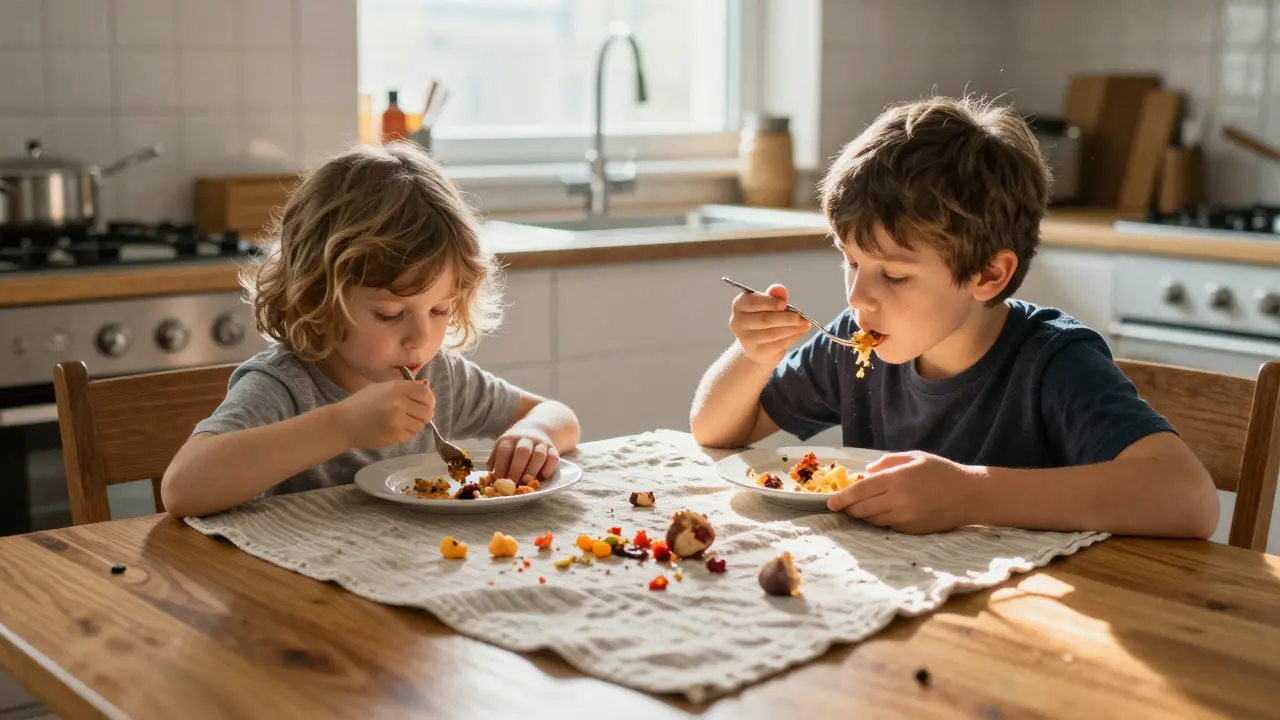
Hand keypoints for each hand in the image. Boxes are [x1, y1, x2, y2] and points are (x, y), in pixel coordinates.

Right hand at [333, 379, 434, 448]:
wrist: (343, 423)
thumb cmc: (360, 403)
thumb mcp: (381, 388)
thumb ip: (404, 387)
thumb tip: (426, 385)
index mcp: (397, 388)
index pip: (425, 392)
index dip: (428, 399)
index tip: (424, 403)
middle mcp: (400, 403)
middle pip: (427, 410)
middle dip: (424, 414)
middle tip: (414, 415)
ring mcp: (398, 421)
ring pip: (420, 425)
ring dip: (414, 425)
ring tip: (399, 422)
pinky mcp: (395, 436)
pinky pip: (411, 435)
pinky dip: (406, 434)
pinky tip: (393, 429)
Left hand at [488, 428, 559, 480]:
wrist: (537, 428)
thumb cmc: (515, 444)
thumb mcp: (502, 446)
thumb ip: (495, 459)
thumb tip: (489, 475)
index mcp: (510, 439)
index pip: (504, 450)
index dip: (501, 466)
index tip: (498, 480)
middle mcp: (525, 439)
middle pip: (522, 452)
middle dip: (517, 469)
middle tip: (513, 484)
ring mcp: (541, 444)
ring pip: (539, 455)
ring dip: (532, 469)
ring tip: (527, 482)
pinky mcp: (553, 449)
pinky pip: (553, 458)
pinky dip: (549, 468)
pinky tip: (543, 477)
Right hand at [729, 284, 810, 365]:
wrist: (756, 345)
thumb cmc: (762, 318)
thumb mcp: (768, 304)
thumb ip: (774, 296)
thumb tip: (779, 289)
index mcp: (739, 305)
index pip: (752, 302)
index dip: (769, 302)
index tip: (784, 303)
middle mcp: (738, 323)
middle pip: (765, 319)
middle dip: (786, 318)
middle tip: (802, 317)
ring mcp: (746, 340)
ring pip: (773, 333)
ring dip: (792, 328)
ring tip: (805, 324)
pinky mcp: (757, 352)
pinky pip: (778, 344)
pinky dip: (792, 337)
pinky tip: (800, 332)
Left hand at [826, 452, 983, 533]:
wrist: (970, 495)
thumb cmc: (941, 471)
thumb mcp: (914, 457)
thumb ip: (887, 462)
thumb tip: (866, 472)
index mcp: (898, 479)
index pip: (861, 491)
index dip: (843, 498)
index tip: (831, 503)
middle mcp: (899, 501)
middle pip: (862, 509)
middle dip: (850, 508)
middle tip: (844, 504)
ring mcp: (906, 518)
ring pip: (873, 520)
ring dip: (863, 515)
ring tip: (862, 507)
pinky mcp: (912, 530)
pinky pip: (887, 527)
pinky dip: (880, 521)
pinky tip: (883, 512)